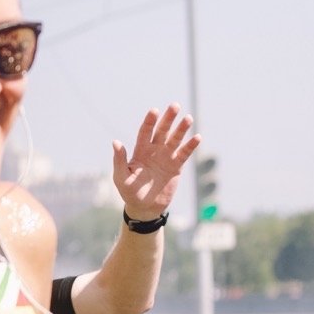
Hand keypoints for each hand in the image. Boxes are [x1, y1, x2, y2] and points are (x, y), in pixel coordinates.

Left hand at [113, 105, 200, 222]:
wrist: (144, 207)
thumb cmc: (129, 192)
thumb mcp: (121, 177)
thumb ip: (120, 160)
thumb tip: (116, 142)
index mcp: (140, 150)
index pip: (145, 131)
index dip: (150, 121)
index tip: (154, 111)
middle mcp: (154, 150)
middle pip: (162, 131)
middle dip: (168, 119)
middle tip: (175, 106)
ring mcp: (166, 157)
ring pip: (175, 139)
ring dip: (181, 129)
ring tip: (188, 118)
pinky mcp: (176, 166)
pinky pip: (184, 154)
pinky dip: (190, 146)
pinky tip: (197, 137)